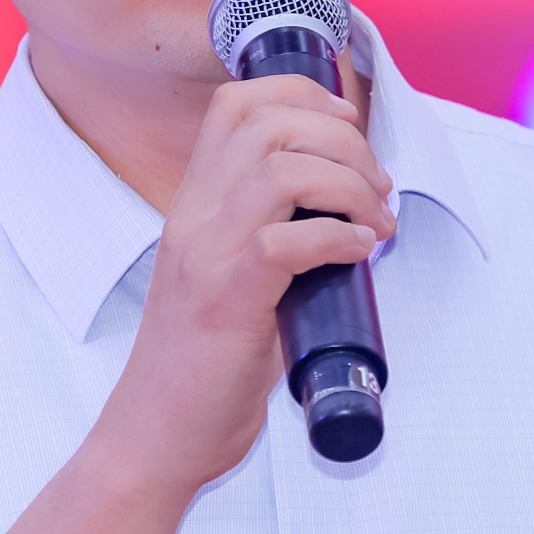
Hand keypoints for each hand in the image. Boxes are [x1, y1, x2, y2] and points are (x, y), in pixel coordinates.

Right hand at [90, 74, 391, 491]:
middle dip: (344, 140)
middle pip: (269, 123)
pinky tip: (358, 252)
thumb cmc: (202, 367)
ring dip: (350, 185)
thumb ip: (271, 238)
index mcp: (192, 205)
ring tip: (376, 222)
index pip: (235, 105)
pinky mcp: (228, 302)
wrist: (156, 436)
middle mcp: (193, 218)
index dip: (304, 97)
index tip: (349, 128)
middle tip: (377, 186)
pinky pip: (290, 241)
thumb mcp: (228, 278)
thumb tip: (348, 218)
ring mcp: (206, 257)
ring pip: (283, 170)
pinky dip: (339, 237)